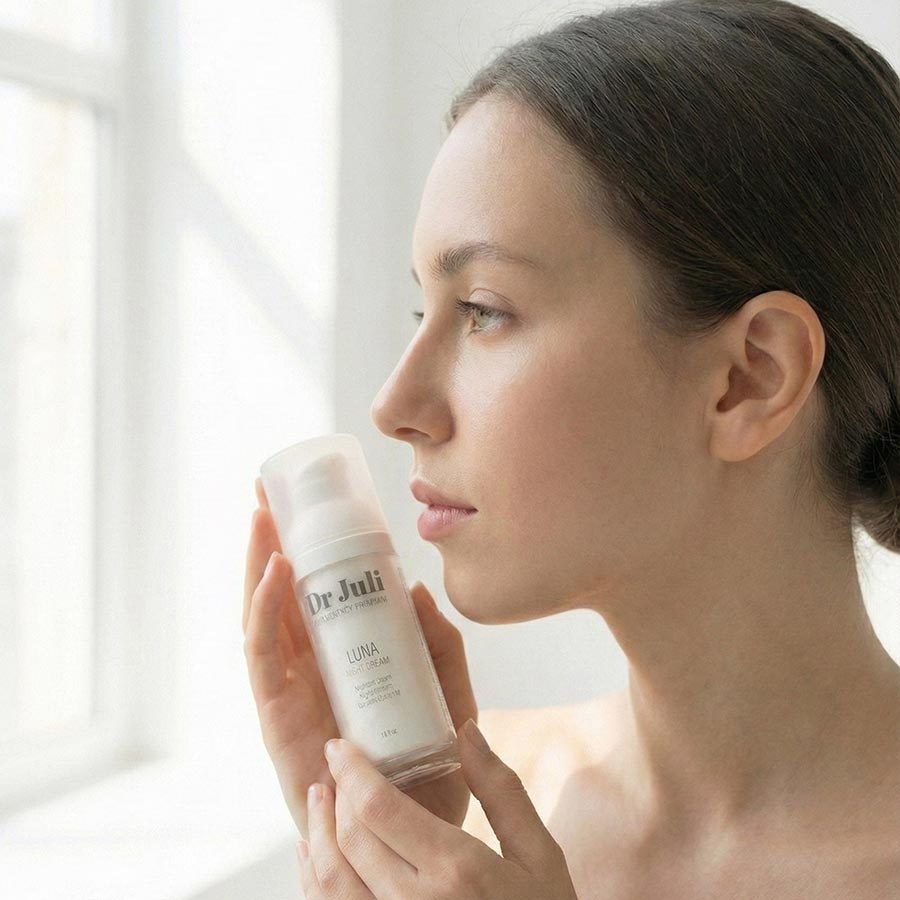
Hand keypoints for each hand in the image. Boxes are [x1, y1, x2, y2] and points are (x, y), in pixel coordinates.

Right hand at [243, 477, 477, 837]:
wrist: (417, 839)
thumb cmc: (431, 770)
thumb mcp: (450, 696)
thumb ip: (441, 647)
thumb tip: (417, 590)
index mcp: (345, 661)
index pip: (319, 595)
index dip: (309, 548)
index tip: (310, 501)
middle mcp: (311, 670)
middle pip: (282, 595)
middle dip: (271, 542)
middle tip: (268, 491)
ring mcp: (291, 692)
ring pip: (262, 616)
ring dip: (257, 563)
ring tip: (263, 514)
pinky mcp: (279, 718)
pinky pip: (262, 657)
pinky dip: (263, 611)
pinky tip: (276, 570)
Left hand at [296, 718, 578, 898]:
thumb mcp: (539, 855)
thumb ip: (501, 791)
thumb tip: (467, 731)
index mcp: (456, 870)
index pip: (379, 808)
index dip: (351, 770)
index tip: (339, 745)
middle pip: (351, 839)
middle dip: (335, 795)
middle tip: (334, 767)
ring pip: (330, 881)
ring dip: (317, 833)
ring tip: (319, 801)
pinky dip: (314, 881)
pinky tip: (316, 856)